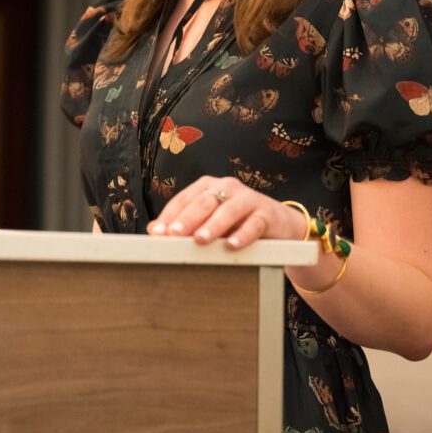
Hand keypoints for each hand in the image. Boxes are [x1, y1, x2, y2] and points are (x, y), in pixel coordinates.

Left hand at [146, 177, 306, 248]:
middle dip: (187, 218)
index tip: (158, 233)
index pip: (184, 199)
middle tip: (173, 234)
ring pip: (228, 210)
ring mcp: (248, 199)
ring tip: (200, 239)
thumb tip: (153, 231)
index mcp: (208, 187)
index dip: (170, 215)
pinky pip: (253, 224)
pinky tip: (232, 245)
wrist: (278, 224)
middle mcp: (227, 188)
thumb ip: (184, 225)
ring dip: (213, 225)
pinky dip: (242, 235)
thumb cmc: (237, 223)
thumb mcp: (209, 222)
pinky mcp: (266, 214)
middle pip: (204, 201)